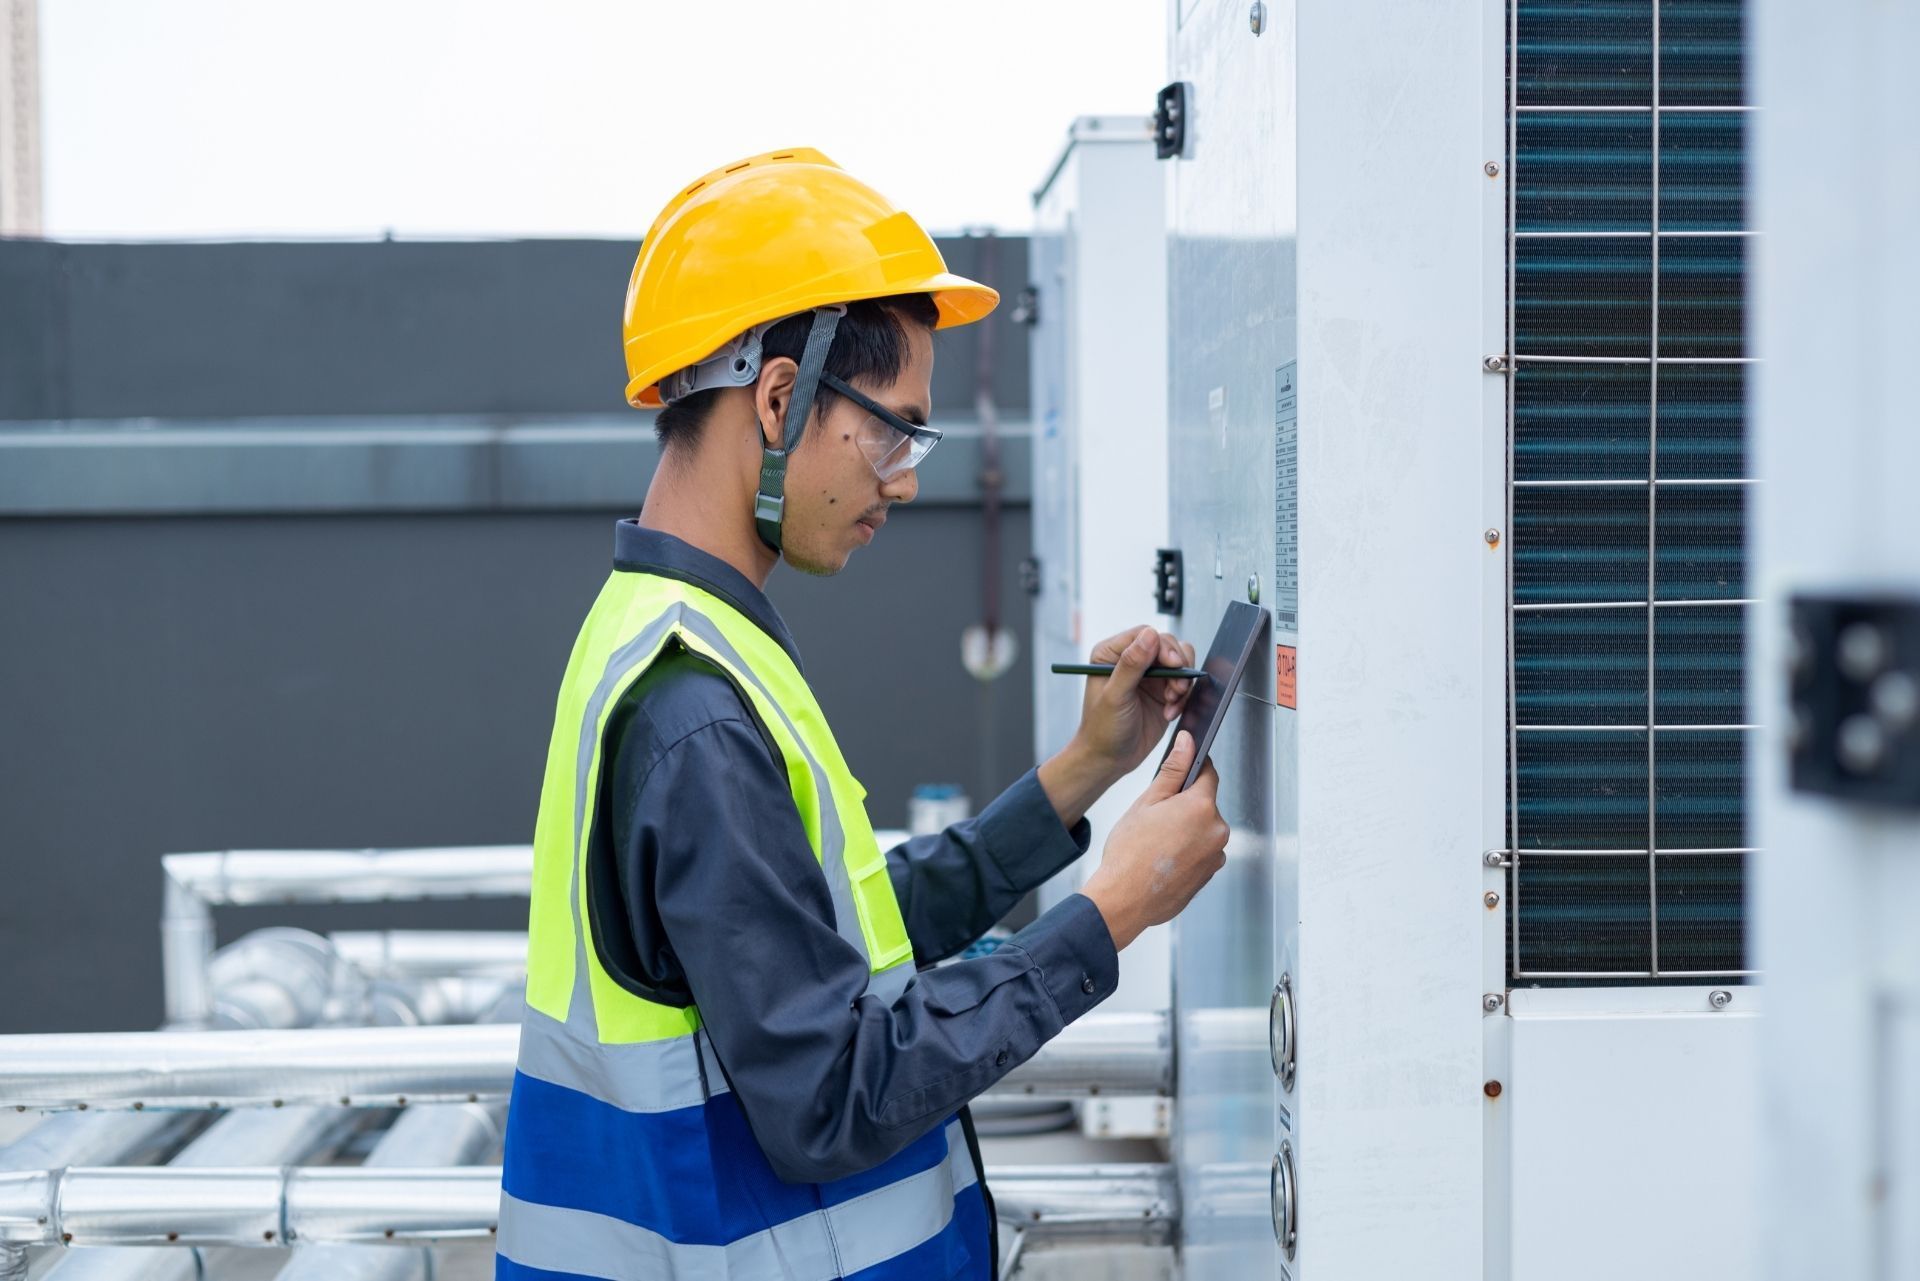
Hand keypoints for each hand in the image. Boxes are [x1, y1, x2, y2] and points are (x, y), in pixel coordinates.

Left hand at [1072, 626, 1198, 783]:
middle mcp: (1131, 661)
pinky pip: (1184, 683)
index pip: (1145, 635)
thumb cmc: (1102, 729)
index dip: (1163, 647)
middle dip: (1177, 667)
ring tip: (1171, 702)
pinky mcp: (1162, 691)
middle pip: (1167, 646)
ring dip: (1182, 682)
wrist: (1109, 759)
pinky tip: (1169, 712)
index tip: (1174, 665)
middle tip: (1176, 689)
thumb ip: (1132, 664)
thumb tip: (1149, 635)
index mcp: (1111, 654)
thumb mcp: (1115, 696)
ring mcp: (1149, 676)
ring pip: (1180, 663)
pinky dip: (1183, 697)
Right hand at [1080, 731, 1229, 949]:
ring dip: (1185, 830)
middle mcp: (1217, 831)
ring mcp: (1216, 855)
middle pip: (1204, 804)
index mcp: (1202, 807)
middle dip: (1184, 805)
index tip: (1179, 772)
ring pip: (1202, 829)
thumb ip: (1173, 769)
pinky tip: (1163, 859)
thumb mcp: (1147, 801)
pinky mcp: (1210, 874)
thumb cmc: (1129, 852)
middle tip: (1155, 818)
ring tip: (1157, 843)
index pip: (1208, 773)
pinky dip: (1186, 851)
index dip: (1192, 769)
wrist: (1124, 899)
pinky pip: (1201, 852)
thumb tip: (1187, 742)